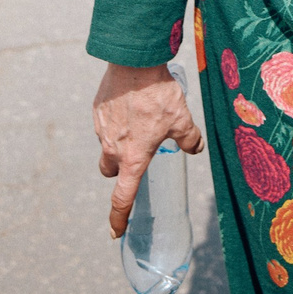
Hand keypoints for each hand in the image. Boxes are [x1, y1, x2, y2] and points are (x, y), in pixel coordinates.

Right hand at [93, 62, 202, 236]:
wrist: (133, 63)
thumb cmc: (158, 95)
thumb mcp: (182, 119)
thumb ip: (189, 139)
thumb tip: (195, 148)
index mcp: (133, 158)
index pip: (122, 198)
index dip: (119, 218)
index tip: (116, 231)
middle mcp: (112, 148)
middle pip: (109, 172)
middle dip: (119, 171)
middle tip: (136, 157)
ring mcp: (101, 129)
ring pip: (106, 146)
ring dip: (118, 143)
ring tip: (138, 121)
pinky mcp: (97, 111)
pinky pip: (105, 124)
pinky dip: (115, 122)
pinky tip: (130, 105)